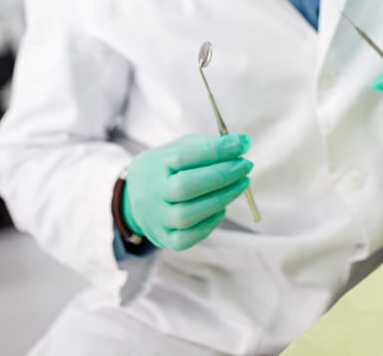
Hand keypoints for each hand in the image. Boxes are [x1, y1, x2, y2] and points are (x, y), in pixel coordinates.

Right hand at [121, 133, 252, 250]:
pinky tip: (222, 207)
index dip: (217, 150)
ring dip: (221, 198)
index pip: (184, 156)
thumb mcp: (178, 149)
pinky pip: (188, 237)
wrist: (136, 197)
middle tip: (246, 165)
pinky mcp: (165, 239)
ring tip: (242, 183)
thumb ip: (207, 146)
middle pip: (186, 187)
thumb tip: (241, 143)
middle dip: (222, 175)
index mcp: (154, 165)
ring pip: (188, 215)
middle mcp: (151, 194)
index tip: (244, 143)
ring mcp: (156, 219)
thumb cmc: (166, 168)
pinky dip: (210, 222)